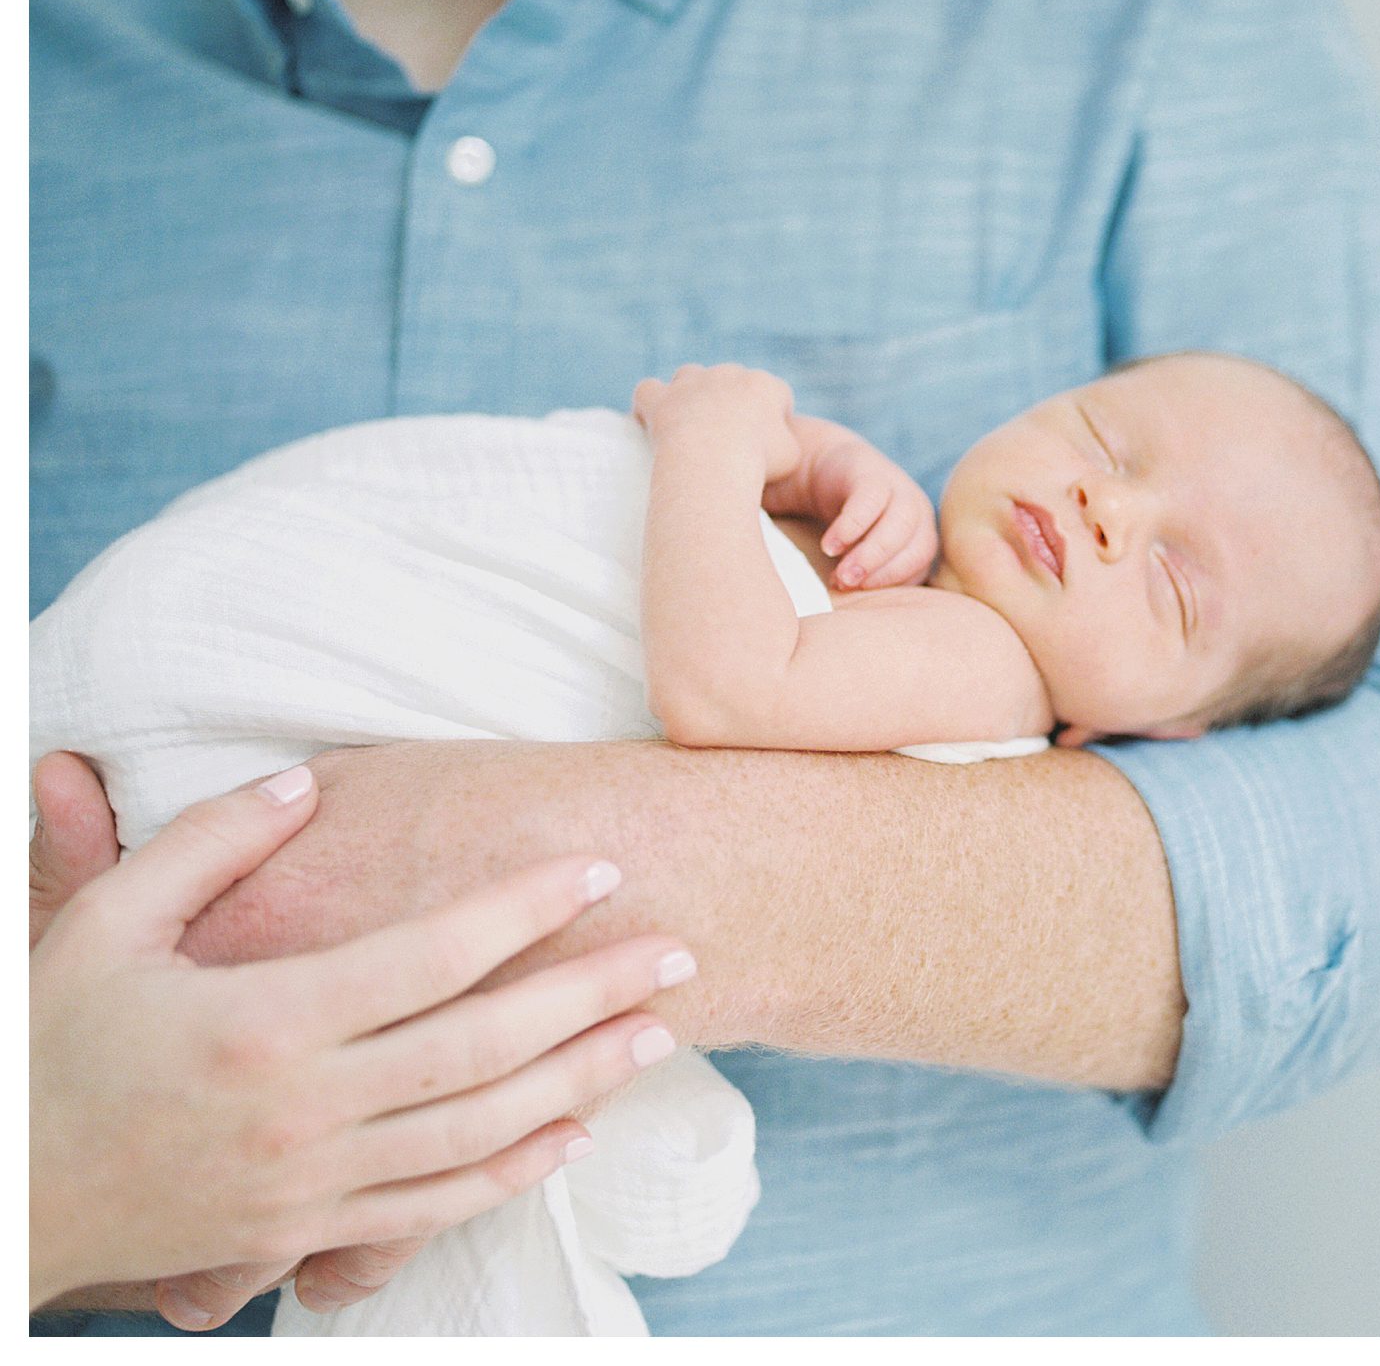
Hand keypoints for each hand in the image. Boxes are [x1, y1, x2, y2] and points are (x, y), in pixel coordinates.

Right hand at [30, 755, 691, 1320]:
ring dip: (578, 1081)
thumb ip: (205, 847)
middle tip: (680, 949)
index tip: (602, 868)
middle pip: (480, 1046)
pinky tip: (574, 1135)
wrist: (1, 1197)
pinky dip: (511, 1174)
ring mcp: (310, 1181)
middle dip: (590, 994)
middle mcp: (301, 1108)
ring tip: (659, 1033)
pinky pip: (431, 1208)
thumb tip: (301, 782)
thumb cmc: (48, 1047)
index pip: (426, 957)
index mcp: (259, 1020)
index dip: (524, 910)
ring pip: (476, 1133)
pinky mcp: (306, 1229)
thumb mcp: (100, 925)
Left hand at [632, 364, 800, 483]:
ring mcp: (692, 382)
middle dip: (733, 404)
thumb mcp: (791, 456)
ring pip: (690, 375)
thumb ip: (785, 440)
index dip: (775, 417)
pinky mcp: (661, 397)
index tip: (769, 442)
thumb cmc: (757, 462)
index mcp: (765, 386)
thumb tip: (775, 440)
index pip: (776, 394)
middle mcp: (729, 374)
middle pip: (733, 381)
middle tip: (731, 440)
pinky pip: (648, 390)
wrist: (713, 459)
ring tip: (691, 422)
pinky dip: (649, 402)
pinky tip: (651, 418)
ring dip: (692, 394)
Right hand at [812, 438, 938, 589]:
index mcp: (921, 535)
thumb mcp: (861, 552)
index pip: (921, 567)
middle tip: (849, 586)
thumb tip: (861, 618)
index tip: (860, 595)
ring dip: (870, 554)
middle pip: (917, 546)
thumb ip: (869, 577)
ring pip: (899, 524)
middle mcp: (918, 512)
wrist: (826, 471)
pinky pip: (869, 500)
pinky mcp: (873, 473)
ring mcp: (899, 489)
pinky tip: (830, 545)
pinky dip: (851, 527)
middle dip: (883, 572)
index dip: (893, 583)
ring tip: (841, 573)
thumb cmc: (847, 525)